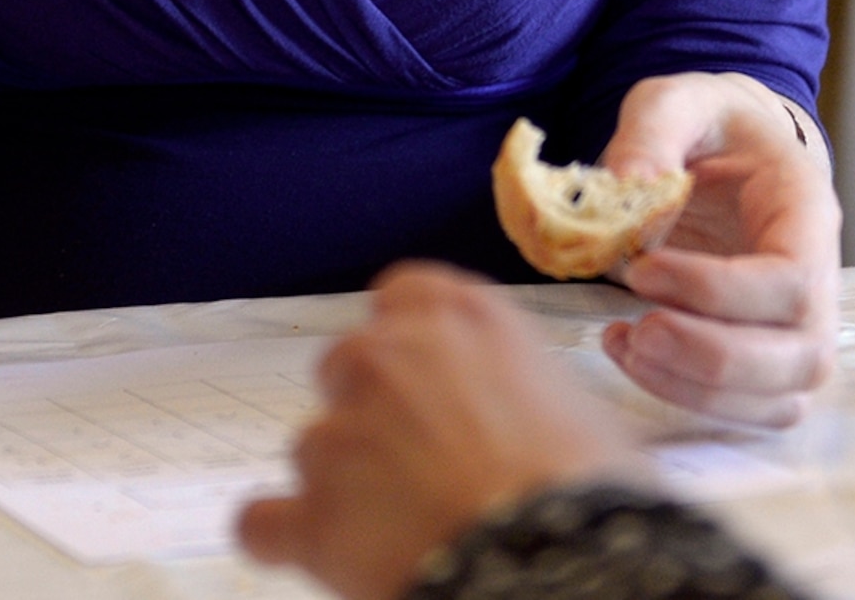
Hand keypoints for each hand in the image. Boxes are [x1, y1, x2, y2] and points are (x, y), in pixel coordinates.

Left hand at [240, 263, 642, 599]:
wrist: (559, 559)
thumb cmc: (593, 490)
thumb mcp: (580, 409)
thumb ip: (523, 391)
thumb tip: (526, 422)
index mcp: (461, 318)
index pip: (404, 294)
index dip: (408, 340)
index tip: (426, 378)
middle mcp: (388, 358)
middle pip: (345, 366)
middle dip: (369, 412)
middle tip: (419, 466)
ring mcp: (340, 434)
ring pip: (312, 448)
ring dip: (342, 484)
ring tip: (400, 532)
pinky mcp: (313, 513)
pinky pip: (262, 521)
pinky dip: (284, 538)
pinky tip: (319, 557)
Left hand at [596, 72, 840, 423]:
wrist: (732, 150)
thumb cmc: (709, 127)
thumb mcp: (674, 101)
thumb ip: (650, 131)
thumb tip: (626, 184)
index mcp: (805, 210)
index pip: (791, 279)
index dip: (718, 292)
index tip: (643, 271)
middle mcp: (820, 277)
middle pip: (803, 356)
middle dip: (712, 358)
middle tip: (634, 331)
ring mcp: (801, 326)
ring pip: (781, 398)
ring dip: (698, 390)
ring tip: (623, 344)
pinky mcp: (771, 357)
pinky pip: (754, 409)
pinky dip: (694, 400)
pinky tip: (635, 358)